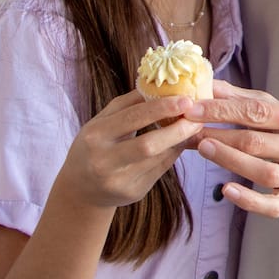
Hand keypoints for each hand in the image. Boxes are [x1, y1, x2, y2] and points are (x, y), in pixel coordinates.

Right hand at [57, 90, 201, 209]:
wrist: (80, 189)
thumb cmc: (95, 144)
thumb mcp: (102, 121)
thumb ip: (129, 103)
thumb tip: (162, 84)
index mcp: (95, 136)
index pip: (133, 118)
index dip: (161, 108)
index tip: (186, 99)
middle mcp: (104, 161)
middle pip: (148, 145)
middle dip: (177, 130)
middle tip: (197, 116)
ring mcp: (119, 181)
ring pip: (158, 159)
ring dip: (180, 141)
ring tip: (194, 126)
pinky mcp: (133, 194)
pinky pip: (161, 170)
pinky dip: (173, 153)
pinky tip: (181, 142)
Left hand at [189, 80, 278, 216]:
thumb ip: (246, 101)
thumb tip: (209, 85)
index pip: (260, 111)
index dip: (224, 110)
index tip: (193, 108)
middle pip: (259, 141)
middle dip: (220, 135)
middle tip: (191, 131)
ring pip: (264, 172)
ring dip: (229, 161)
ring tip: (202, 149)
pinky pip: (271, 204)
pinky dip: (247, 198)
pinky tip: (226, 189)